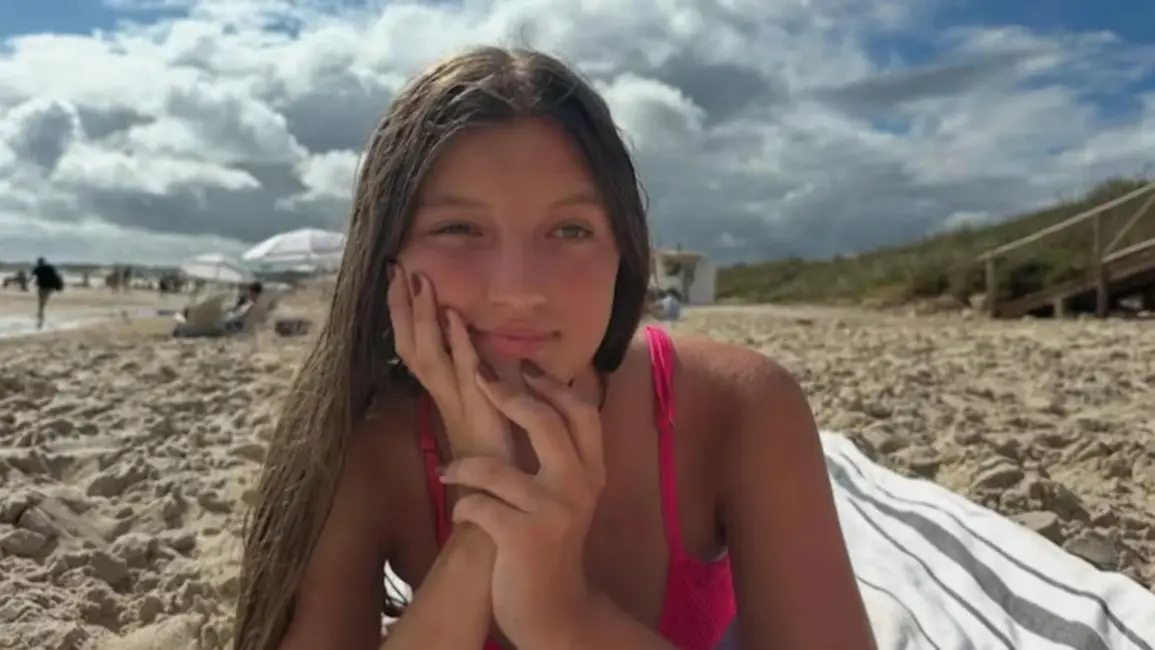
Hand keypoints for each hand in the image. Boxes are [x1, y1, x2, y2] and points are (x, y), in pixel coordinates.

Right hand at [387, 264, 511, 459]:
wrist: (497, 499)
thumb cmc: (497, 456)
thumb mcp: (487, 408)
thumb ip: (485, 380)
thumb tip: (491, 347)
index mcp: (443, 392)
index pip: (413, 347)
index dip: (402, 315)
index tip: (397, 280)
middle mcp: (442, 395)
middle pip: (410, 346)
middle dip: (401, 307)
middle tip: (396, 268)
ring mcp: (456, 402)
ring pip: (428, 355)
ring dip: (423, 317)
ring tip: (419, 282)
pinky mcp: (476, 410)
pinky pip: (463, 373)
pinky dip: (458, 344)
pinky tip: (456, 318)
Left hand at [441, 362, 606, 649]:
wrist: (553, 610)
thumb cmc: (549, 546)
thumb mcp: (567, 497)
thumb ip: (560, 455)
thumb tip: (535, 398)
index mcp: (592, 472)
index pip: (581, 412)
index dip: (551, 384)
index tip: (521, 365)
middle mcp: (579, 486)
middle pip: (545, 421)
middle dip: (506, 394)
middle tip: (478, 377)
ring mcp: (552, 511)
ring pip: (496, 467)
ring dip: (463, 466)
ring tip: (449, 472)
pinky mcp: (523, 537)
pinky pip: (478, 504)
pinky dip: (462, 505)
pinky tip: (461, 512)